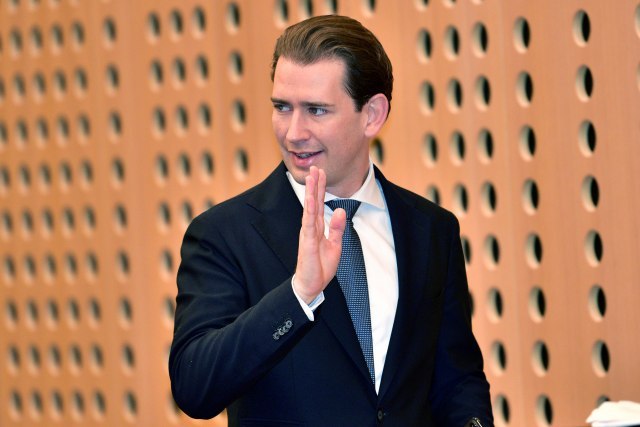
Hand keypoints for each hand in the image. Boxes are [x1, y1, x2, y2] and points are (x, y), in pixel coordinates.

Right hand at [294, 166, 345, 303]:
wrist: (312, 286)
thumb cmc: (320, 267)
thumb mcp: (335, 245)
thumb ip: (336, 228)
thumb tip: (339, 210)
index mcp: (317, 227)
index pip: (318, 203)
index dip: (320, 188)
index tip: (321, 172)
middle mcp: (310, 227)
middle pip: (313, 202)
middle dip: (314, 184)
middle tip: (314, 167)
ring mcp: (307, 233)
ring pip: (309, 208)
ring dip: (310, 192)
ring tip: (311, 177)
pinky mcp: (306, 242)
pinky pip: (308, 223)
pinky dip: (309, 210)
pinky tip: (310, 199)